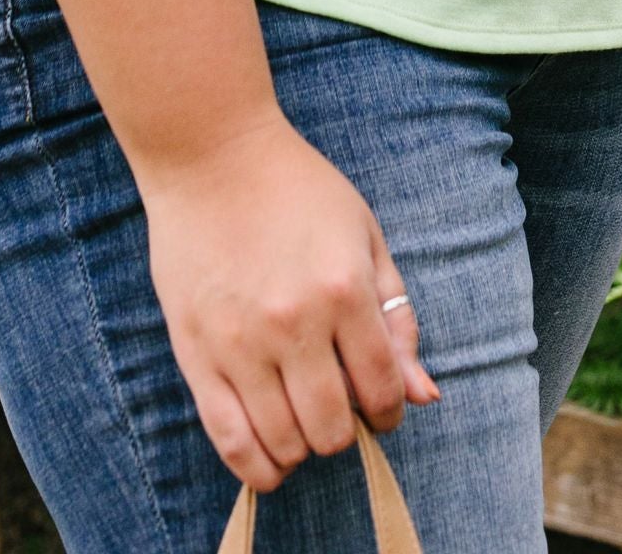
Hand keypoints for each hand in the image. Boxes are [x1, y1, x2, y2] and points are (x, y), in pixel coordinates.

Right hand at [142, 110, 439, 491]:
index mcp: (344, 288)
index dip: (389, 412)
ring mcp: (241, 343)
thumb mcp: (364, 235)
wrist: (211, 154)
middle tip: (339, 407)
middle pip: (333, 428)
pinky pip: (231, 441)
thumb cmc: (297, 190)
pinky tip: (273, 456)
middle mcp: (295, 322)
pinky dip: (259, 466)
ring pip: (285, 443)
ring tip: (304, 420)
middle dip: (346, 430)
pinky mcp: (196, 355)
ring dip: (304, 446)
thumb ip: (396, 317)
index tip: (381, 409)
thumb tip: (424, 395)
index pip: (381, 389)